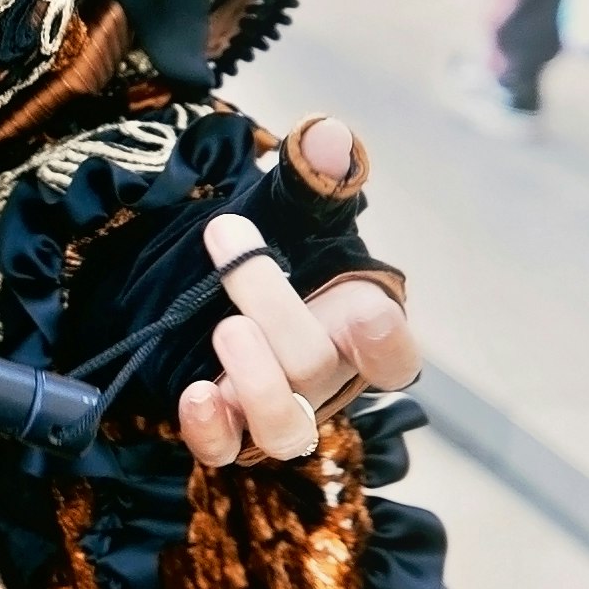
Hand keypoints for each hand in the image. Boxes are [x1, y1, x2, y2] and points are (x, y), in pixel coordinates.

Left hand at [178, 127, 413, 468]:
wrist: (205, 272)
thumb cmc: (271, 242)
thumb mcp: (290, 203)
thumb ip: (314, 175)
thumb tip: (329, 138)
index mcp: (356, 327)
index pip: (395, 359)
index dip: (388, 345)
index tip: (368, 314)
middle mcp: (323, 377)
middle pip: (317, 369)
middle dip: (273, 306)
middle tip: (230, 242)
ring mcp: (275, 407)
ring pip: (286, 429)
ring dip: (256, 381)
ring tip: (225, 329)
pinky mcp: (228, 425)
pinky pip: (227, 450)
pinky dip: (212, 430)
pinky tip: (193, 395)